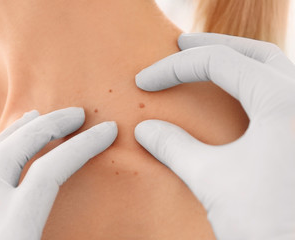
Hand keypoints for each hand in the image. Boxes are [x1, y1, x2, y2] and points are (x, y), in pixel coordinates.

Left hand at [0, 107, 116, 239]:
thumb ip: (74, 235)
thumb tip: (112, 230)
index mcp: (13, 225)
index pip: (52, 170)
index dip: (83, 147)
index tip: (108, 131)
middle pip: (18, 149)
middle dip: (51, 125)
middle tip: (78, 114)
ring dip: (21, 128)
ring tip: (42, 114)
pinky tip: (9, 141)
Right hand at [135, 33, 294, 238]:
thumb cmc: (265, 223)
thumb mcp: (211, 178)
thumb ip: (173, 147)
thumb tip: (143, 129)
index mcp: (281, 100)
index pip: (218, 63)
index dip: (173, 68)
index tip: (143, 81)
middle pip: (253, 52)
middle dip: (211, 46)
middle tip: (178, 45)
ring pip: (270, 69)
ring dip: (234, 60)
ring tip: (202, 60)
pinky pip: (277, 94)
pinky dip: (249, 84)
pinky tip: (230, 96)